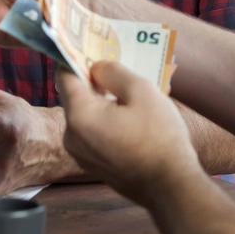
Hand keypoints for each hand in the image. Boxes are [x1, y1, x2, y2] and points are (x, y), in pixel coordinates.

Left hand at [58, 61, 202, 206]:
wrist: (171, 187)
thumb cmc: (159, 136)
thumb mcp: (142, 91)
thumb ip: (113, 72)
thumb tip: (97, 67)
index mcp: (79, 116)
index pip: (64, 76)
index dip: (75, 57)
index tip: (90, 46)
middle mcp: (72, 136)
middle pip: (77, 97)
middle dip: (96, 81)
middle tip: (121, 68)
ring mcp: (82, 155)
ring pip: (88, 116)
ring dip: (106, 102)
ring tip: (136, 94)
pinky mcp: (95, 166)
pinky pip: (96, 133)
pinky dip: (109, 121)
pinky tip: (135, 118)